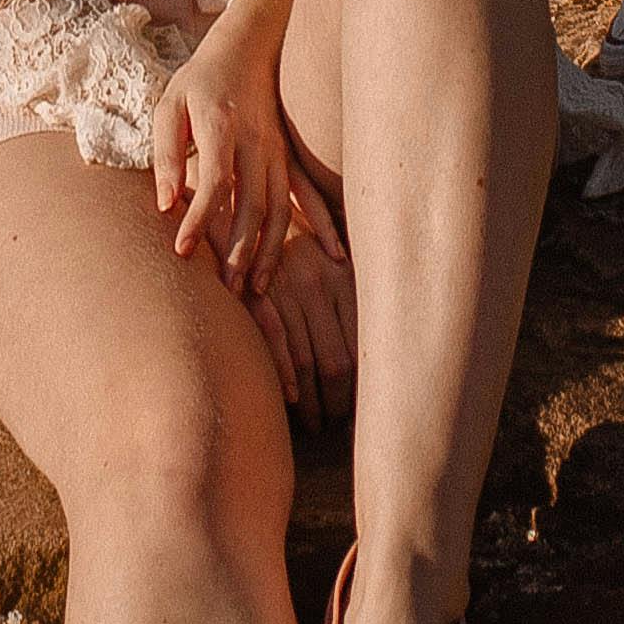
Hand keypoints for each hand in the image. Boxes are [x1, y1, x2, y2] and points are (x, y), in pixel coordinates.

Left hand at [151, 0, 296, 293]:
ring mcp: (278, 150)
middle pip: (253, 204)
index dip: (199, 219)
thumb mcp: (169, 107)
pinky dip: (323, 224)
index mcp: (221, 125)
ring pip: (281, 207)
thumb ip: (166, 154)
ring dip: (271, 249)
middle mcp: (256, 142)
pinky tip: (335, 255)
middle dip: (240, 251)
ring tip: (257, 287)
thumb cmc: (199, 82)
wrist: (247, 45)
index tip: (183, 251)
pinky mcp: (289, 156)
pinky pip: (309, 194)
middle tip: (227, 291)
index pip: (214, 181)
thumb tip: (166, 205)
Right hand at [246, 170, 356, 419]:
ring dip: (313, 401)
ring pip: (307, 361)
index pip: (363, 343)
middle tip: (339, 424)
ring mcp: (287, 289)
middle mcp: (320, 281)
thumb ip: (349, 289)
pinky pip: (275, 343)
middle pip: (339, 360)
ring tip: (317, 423)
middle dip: (340, 401)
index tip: (365, 406)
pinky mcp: (255, 294)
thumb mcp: (329, 251)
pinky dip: (284, 376)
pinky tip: (293, 400)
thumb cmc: (293, 233)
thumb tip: (383, 338)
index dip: (366, 382)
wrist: (239, 200)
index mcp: (345, 274)